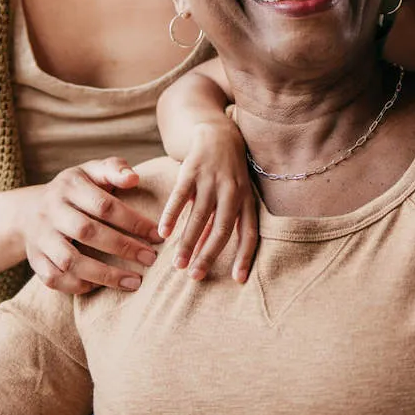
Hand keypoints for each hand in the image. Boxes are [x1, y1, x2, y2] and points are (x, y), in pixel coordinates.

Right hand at [18, 157, 162, 294]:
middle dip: (123, 247)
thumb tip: (134, 179)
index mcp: (70, 186)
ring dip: (104, 274)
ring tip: (135, 282)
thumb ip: (115, 169)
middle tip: (150, 258)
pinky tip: (103, 286)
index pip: (104, 205)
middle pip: (87, 232)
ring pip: (69, 260)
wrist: (29, 210)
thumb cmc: (77, 190)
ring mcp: (41, 237)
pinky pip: (54, 278)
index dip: (133, 221)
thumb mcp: (93, 171)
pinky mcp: (35, 260)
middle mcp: (51, 211)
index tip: (157, 235)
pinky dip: (79, 285)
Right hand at [157, 119, 258, 282]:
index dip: (245, 257)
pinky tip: (164, 233)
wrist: (218, 133)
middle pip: (222, 229)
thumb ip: (224, 221)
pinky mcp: (192, 170)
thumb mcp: (235, 195)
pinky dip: (172, 215)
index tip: (238, 280)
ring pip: (200, 217)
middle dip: (209, 255)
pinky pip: (181, 196)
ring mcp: (212, 180)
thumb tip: (205, 252)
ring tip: (177, 264)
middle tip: (195, 276)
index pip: (250, 233)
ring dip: (188, 242)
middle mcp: (232, 191)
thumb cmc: (228, 174)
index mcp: (246, 200)